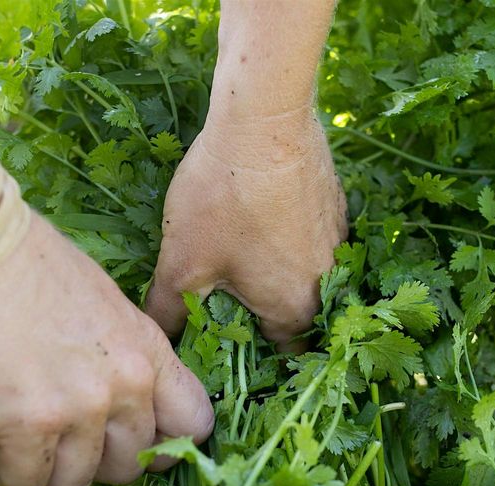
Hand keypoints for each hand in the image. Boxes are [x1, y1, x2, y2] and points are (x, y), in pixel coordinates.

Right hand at [0, 214, 213, 485]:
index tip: (124, 438)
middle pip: (129, 466)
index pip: (192, 424)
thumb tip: (98, 399)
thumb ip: (116, 353)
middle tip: (56, 440)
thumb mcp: (101, 303)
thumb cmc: (25, 262)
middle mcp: (127, 385)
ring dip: (43, 471)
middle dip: (91, 461)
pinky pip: (25, 482)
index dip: (159, 445)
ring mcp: (81, 408)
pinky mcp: (30, 425)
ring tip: (13, 442)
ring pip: (76, 482)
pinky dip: (1, 471)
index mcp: (148, 351)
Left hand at [146, 110, 346, 350]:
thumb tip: (157, 341)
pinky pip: (310, 242)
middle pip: (293, 318)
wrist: (264, 118)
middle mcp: (328, 284)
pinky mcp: (335, 208)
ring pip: (303, 278)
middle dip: (258, 316)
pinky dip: (285, 243)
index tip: (218, 340)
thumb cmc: (223, 198)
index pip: (278, 357)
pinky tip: (253, 222)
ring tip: (234, 258)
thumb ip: (167, 313)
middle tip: (219, 299)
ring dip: (273, 277)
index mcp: (295, 310)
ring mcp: (337, 243)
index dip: (247, 354)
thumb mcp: (181, 264)